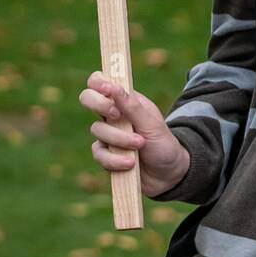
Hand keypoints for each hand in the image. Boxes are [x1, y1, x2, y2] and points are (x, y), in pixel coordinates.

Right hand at [78, 72, 190, 197]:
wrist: (168, 175)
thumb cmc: (163, 144)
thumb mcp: (152, 124)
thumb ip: (133, 106)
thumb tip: (114, 87)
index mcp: (125, 101)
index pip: (101, 81)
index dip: (99, 82)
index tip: (109, 90)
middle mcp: (112, 115)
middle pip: (87, 98)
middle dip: (99, 104)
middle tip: (116, 114)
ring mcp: (107, 135)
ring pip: (97, 129)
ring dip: (119, 138)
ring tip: (140, 144)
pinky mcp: (105, 155)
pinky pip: (99, 154)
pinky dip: (115, 159)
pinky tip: (130, 163)